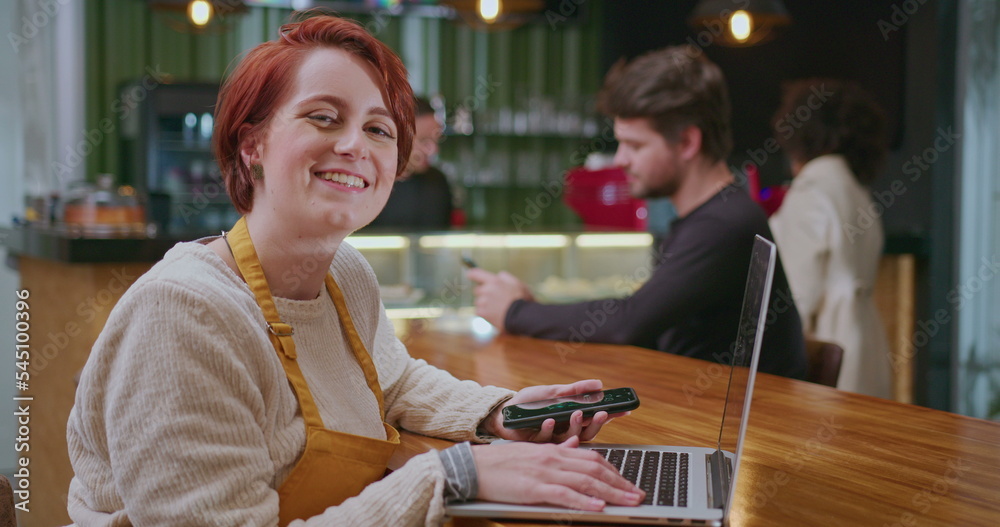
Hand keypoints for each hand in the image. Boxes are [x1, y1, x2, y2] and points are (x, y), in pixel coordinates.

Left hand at [466, 268, 533, 331]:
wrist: (522, 317)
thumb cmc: (522, 300)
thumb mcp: (517, 283)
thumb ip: (505, 277)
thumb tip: (498, 275)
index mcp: (494, 281)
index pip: (476, 273)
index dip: (472, 274)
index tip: (470, 275)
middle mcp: (486, 290)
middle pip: (477, 290)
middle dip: (483, 293)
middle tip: (495, 298)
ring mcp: (483, 302)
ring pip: (478, 302)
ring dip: (484, 304)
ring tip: (497, 309)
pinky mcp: (481, 313)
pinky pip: (479, 311)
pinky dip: (485, 313)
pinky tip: (495, 315)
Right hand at [472, 436, 644, 510]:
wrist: (473, 466)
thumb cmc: (501, 463)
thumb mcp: (532, 452)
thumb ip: (555, 450)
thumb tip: (574, 446)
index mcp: (554, 450)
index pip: (592, 458)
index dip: (615, 471)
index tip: (629, 483)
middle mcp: (553, 458)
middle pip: (595, 469)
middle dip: (621, 483)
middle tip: (638, 496)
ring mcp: (544, 472)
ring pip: (585, 481)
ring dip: (612, 493)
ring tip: (629, 503)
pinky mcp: (534, 487)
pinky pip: (564, 494)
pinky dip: (583, 501)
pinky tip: (598, 507)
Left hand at [483, 380, 628, 442]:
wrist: (504, 411)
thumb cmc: (528, 402)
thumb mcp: (553, 391)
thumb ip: (575, 390)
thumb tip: (598, 384)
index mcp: (572, 418)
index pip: (596, 417)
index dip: (611, 415)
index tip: (623, 409)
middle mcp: (566, 431)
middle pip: (589, 432)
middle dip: (597, 423)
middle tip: (602, 413)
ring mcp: (554, 440)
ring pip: (572, 438)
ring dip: (576, 426)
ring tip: (576, 412)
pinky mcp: (539, 446)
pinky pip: (548, 440)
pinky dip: (549, 429)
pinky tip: (548, 420)